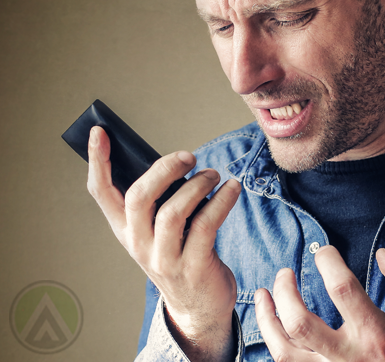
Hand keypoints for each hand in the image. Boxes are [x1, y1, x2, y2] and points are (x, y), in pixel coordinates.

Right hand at [87, 126, 239, 360]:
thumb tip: (174, 161)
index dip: (98, 162)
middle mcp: (139, 244)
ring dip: (197, 185)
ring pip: (173, 212)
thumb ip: (160, 199)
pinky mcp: (193, 267)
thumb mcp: (160, 230)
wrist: (198, 306)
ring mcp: (165, 258)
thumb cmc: (181, 254)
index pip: (101, 193)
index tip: (100, 133)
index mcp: (125, 230)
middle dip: (164, 169)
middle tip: (188, 157)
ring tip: (213, 175)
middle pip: (139, 198)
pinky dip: (221, 200)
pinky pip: (206, 225)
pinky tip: (232, 189)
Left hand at [255, 246, 384, 361]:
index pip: (342, 289)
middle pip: (300, 323)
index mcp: (377, 334)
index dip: (328, 261)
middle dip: (285, 292)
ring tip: (262, 296)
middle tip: (285, 273)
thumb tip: (382, 254)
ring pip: (285, 352)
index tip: (324, 251)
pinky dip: (276, 346)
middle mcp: (350, 357)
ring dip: (266, 321)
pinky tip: (273, 328)